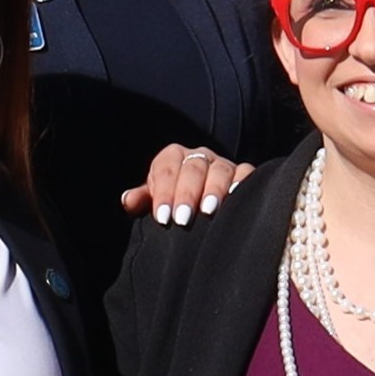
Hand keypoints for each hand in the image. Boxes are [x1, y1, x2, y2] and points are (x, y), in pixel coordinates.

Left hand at [125, 145, 252, 224]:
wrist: (199, 207)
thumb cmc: (173, 203)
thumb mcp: (156, 201)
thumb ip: (142, 200)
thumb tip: (128, 201)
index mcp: (173, 157)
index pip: (166, 169)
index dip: (163, 192)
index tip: (163, 217)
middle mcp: (199, 156)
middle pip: (193, 168)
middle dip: (187, 194)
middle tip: (182, 219)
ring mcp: (223, 164)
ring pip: (219, 170)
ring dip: (214, 190)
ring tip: (209, 211)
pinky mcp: (243, 173)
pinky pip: (246, 173)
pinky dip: (243, 183)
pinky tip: (236, 198)